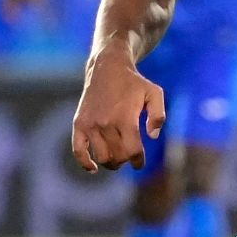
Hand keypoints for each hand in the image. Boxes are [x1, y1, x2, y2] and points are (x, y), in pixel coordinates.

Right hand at [71, 56, 165, 171]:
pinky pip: (77, 150)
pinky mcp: (79, 123)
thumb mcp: (154, 93)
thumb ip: (158, 116)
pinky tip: (93, 168)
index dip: (138, 161)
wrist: (107, 68)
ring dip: (110, 163)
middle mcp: (106, 123)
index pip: (133, 151)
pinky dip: (85, 163)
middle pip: (118, 156)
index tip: (139, 164)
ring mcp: (90, 124)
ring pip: (101, 156)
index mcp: (125, 118)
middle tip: (129, 155)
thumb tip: (152, 137)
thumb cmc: (134, 83)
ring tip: (117, 158)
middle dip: (126, 160)